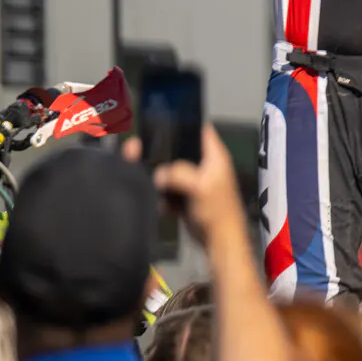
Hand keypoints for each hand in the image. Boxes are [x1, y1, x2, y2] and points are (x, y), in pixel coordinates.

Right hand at [145, 126, 245, 248]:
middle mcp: (205, 165)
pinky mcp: (186, 196)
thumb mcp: (200, 186)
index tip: (162, 120)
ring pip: (171, 170)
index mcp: (215, 156)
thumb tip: (158, 173)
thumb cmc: (217, 210)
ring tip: (152, 184)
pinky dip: (164, 196)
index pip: (201, 129)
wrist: (218, 240)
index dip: (185, 123)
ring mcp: (195, 181)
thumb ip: (179, 173)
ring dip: (161, 178)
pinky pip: (169, 190)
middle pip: (181, 150)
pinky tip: (164, 205)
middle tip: (142, 153)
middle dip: (164, 153)